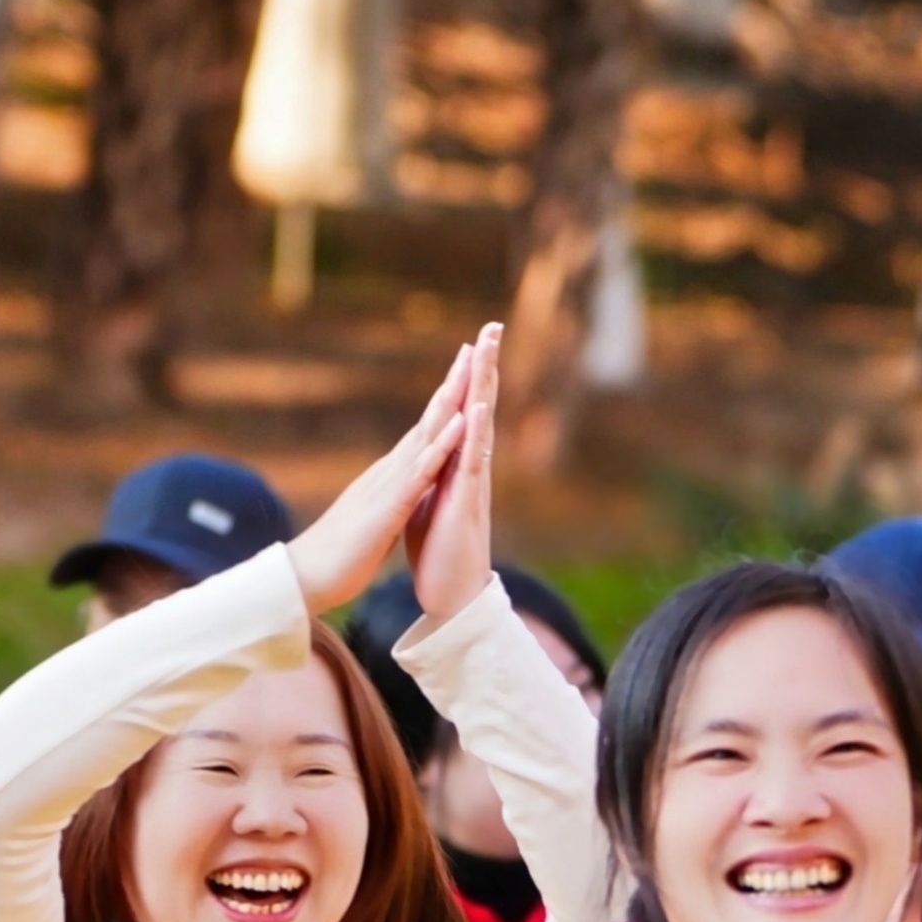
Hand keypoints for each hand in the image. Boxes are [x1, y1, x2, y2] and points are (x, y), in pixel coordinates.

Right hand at [286, 344, 475, 613]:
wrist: (306, 577)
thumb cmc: (338, 555)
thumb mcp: (373, 520)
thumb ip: (387, 501)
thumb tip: (397, 493)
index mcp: (388, 478)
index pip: (422, 432)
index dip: (443, 402)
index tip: (462, 372)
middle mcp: (388, 471)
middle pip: (426, 420)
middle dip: (450, 384)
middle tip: (472, 347)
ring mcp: (388, 485)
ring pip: (425, 435)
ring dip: (449, 400)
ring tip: (470, 367)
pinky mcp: (389, 507)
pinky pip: (421, 471)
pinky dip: (441, 444)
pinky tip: (459, 422)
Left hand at [403, 323, 502, 626]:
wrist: (451, 596)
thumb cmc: (439, 552)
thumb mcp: (431, 501)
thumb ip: (436, 473)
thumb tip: (432, 453)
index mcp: (456, 464)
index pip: (463, 412)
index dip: (466, 377)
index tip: (470, 342)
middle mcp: (470, 467)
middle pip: (479, 407)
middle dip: (484, 367)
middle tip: (491, 325)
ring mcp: (471, 483)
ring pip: (481, 425)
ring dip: (484, 386)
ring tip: (488, 350)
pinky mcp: (466, 503)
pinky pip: (473, 462)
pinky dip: (474, 433)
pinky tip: (475, 407)